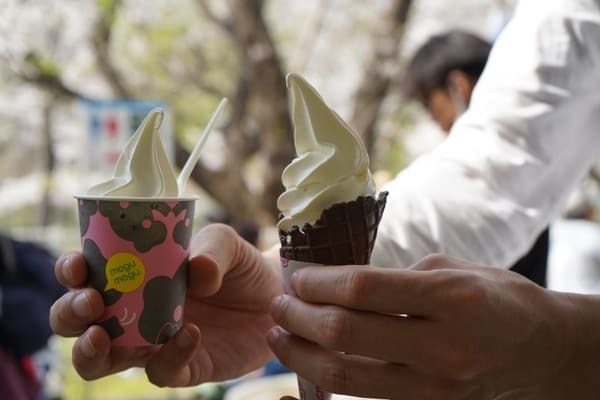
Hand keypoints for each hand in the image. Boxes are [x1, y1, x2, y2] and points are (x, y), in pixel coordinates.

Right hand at [50, 223, 282, 385]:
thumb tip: (196, 273)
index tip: (78, 265)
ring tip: (103, 335)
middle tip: (91, 302)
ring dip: (89, 352)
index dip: (70, 271)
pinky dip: (169, 356)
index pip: (84, 275)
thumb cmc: (239, 265)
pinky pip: (161, 372)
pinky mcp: (182, 366)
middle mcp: (132, 313)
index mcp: (132, 276)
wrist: (275, 295)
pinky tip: (189, 333)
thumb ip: (211, 249)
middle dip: (69, 314)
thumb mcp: (225, 243)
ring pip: (100, 361)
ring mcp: (152, 343)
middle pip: (76, 323)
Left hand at [268, 254, 599, 398]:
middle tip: (279, 304)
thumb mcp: (450, 269)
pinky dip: (328, 380)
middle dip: (299, 316)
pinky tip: (311, 362)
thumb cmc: (494, 297)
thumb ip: (394, 279)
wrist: (540, 351)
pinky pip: (363, 397)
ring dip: (302, 354)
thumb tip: (334, 283)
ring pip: (346, 376)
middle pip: (345, 332)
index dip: (317, 282)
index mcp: (449, 298)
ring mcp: (435, 386)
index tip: (297, 277)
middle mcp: (441, 347)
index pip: (362, 288)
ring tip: (280, 336)